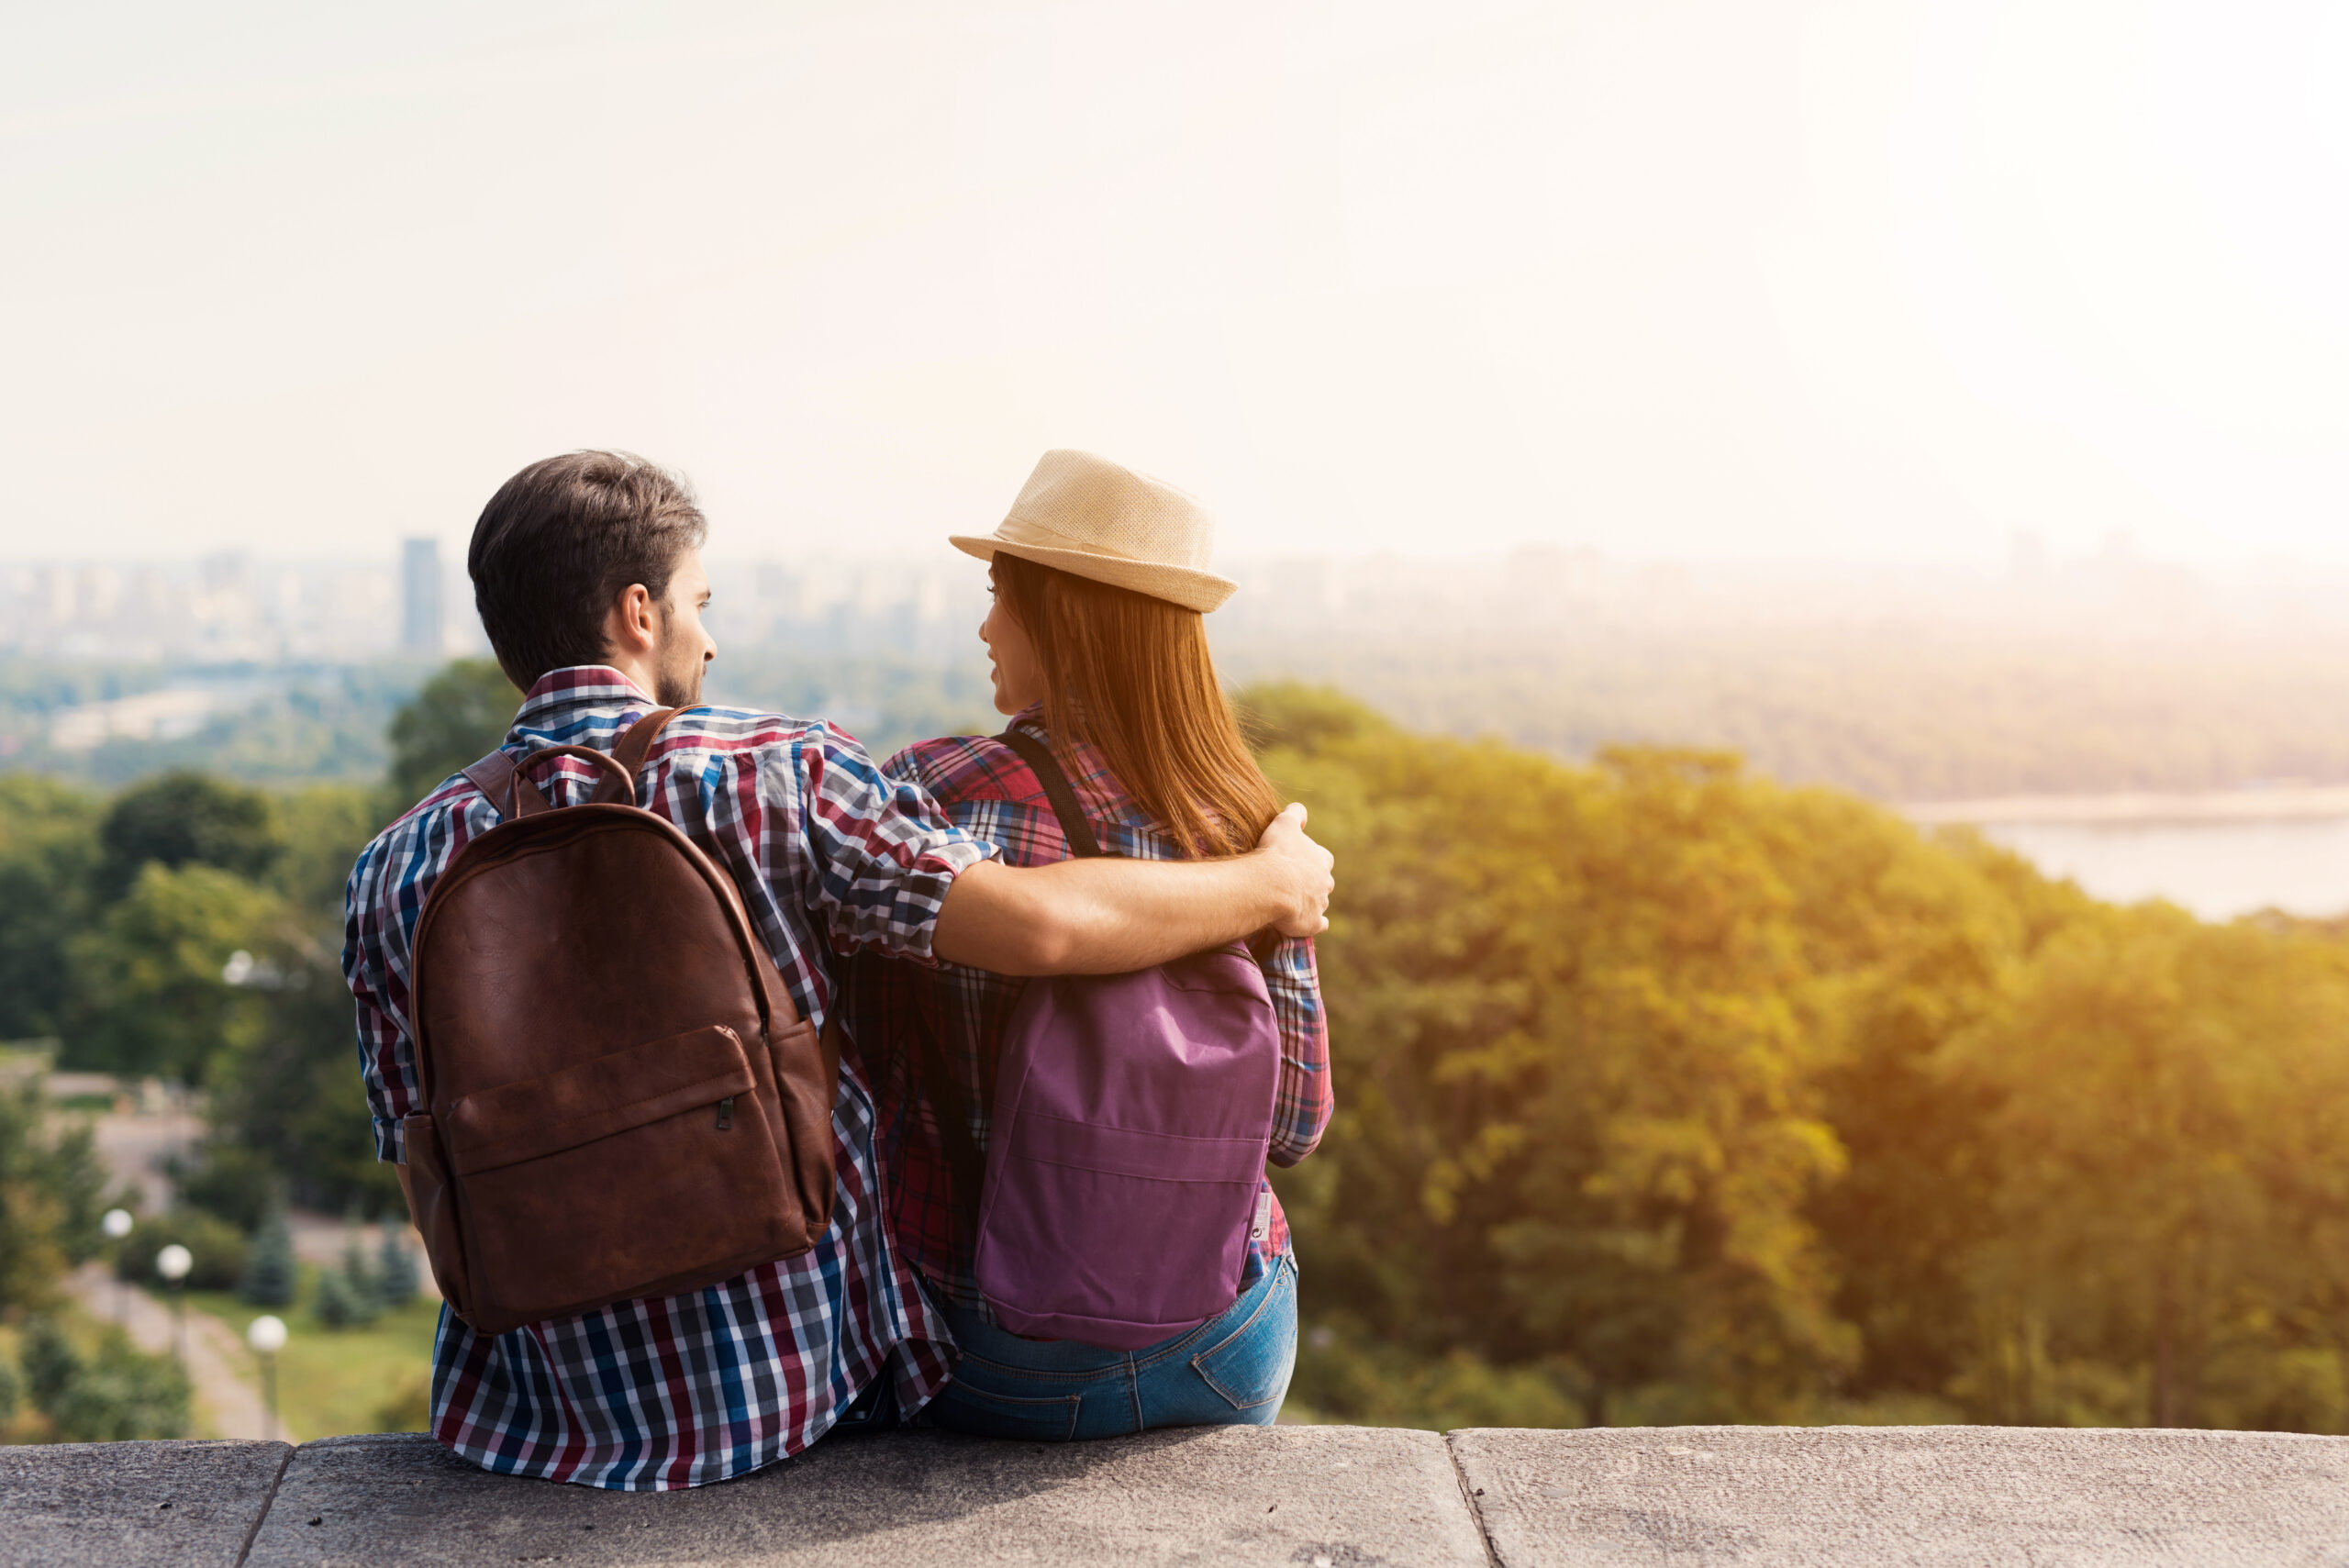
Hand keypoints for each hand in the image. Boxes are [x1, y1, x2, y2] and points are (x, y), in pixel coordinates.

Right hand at [1256, 803, 1333, 936]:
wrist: (1271, 884)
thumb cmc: (1277, 852)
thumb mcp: (1284, 823)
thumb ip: (1295, 813)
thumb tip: (1300, 809)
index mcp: (1322, 859)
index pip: (1323, 858)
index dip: (1310, 859)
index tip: (1296, 861)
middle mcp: (1326, 882)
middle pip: (1323, 882)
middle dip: (1312, 882)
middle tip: (1292, 882)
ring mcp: (1321, 904)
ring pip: (1320, 903)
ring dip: (1309, 902)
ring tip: (1290, 902)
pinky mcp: (1313, 923)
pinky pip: (1319, 924)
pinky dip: (1314, 923)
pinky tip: (1305, 922)